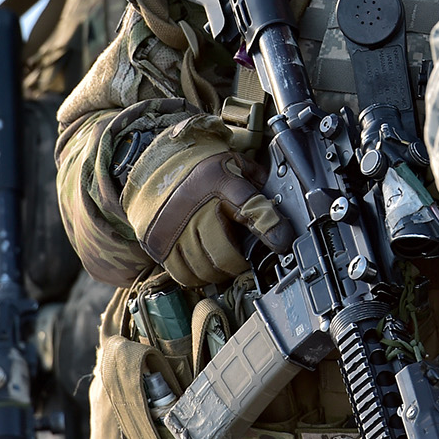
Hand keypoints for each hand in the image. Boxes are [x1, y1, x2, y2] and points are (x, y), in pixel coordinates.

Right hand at [136, 153, 290, 287]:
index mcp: (220, 183)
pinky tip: (204, 266)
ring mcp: (174, 228)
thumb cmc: (199, 168)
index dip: (271, 228)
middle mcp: (196, 208)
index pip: (251, 208)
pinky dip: (198, 276)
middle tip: (246, 258)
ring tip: (224, 261)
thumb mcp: (233, 163)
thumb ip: (256, 180)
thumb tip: (279, 198)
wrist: (155, 167)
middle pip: (226, 253)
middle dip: (241, 262)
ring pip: (205, 268)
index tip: (283, 242)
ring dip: (220, 271)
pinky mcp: (158, 244)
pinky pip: (183, 273)